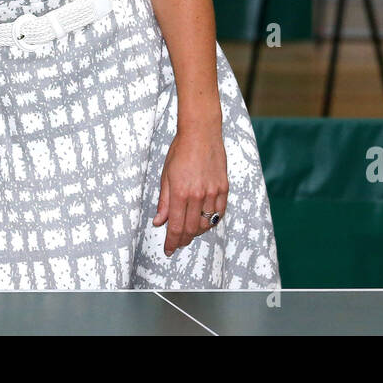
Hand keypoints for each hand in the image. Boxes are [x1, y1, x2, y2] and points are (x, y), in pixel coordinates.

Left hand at [153, 118, 227, 257]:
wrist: (201, 133)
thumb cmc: (180, 150)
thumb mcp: (166, 175)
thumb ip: (163, 201)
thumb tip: (159, 221)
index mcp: (180, 192)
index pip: (175, 226)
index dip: (171, 241)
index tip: (168, 250)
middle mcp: (197, 195)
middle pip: (190, 228)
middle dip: (182, 239)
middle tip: (177, 243)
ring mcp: (212, 192)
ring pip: (206, 223)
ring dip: (196, 231)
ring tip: (189, 232)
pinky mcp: (223, 187)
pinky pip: (219, 212)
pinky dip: (211, 221)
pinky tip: (205, 221)